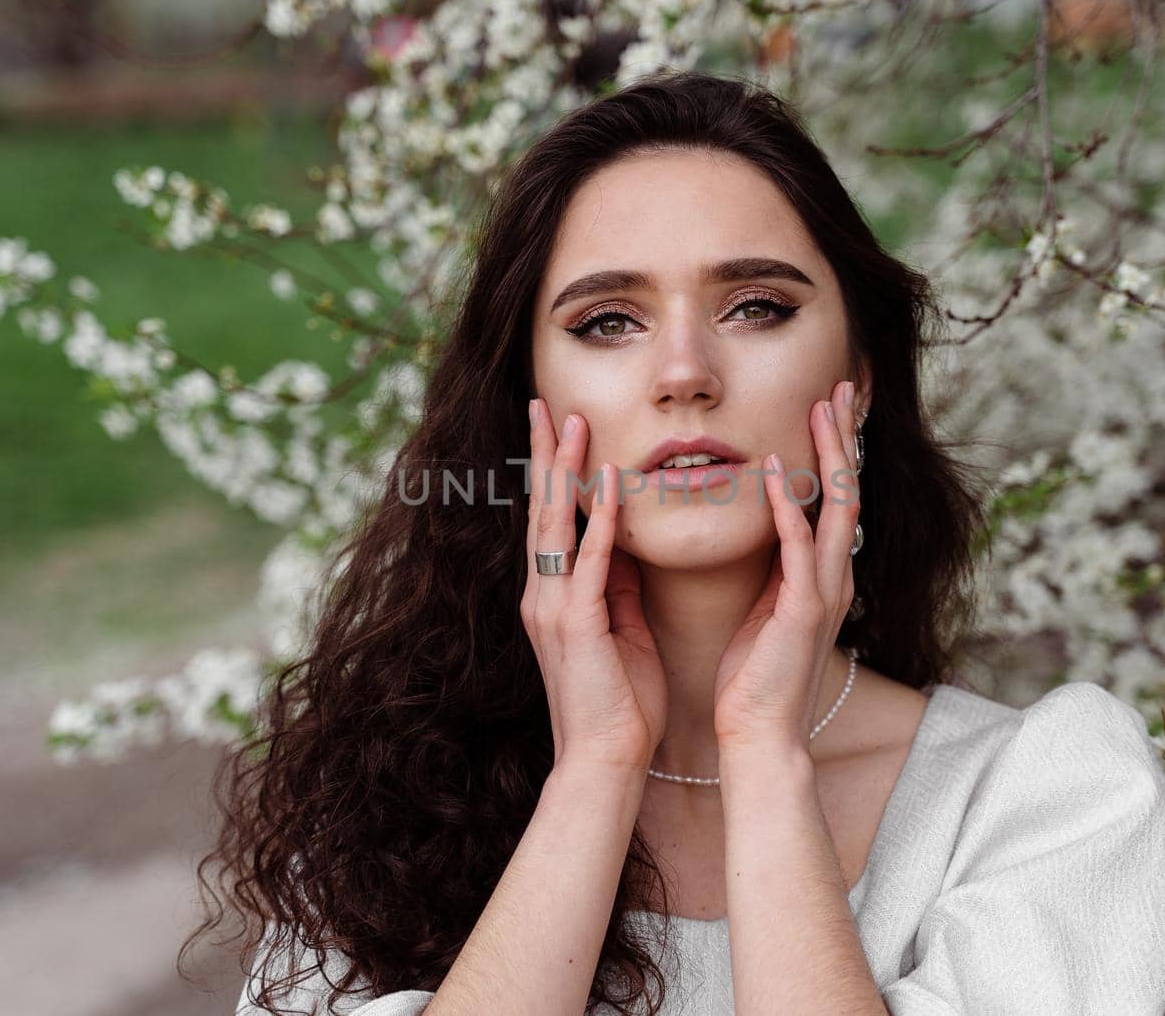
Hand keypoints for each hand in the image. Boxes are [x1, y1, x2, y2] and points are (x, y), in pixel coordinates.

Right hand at [521, 398, 668, 773]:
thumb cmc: (619, 702)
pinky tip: (606, 489)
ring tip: (573, 425)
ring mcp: (554, 610)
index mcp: (555, 598)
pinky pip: (587, 565)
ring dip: (565, 474)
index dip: (554, 472)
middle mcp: (544, 597)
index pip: (552, 522)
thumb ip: (615, 584)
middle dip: (546, 455)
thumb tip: (623, 540)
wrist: (605, 761)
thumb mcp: (620, 629)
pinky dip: (596, 524)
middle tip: (548, 404)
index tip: (559, 426)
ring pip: (555, 527)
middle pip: (542, 511)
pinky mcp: (576, 627)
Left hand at [711, 380, 862, 749]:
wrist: (759, 734)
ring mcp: (823, 593)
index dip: (836, 451)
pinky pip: (799, 548)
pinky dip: (791, 507)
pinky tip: (780, 471)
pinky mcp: (804, 611)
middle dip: (845, 437)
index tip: (829, 406)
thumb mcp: (764, 610)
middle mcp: (832, 578)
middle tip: (843, 387)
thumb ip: (771, 571)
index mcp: (822, 577)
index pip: (836, 500)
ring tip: (822, 407)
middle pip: (849, 491)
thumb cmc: (754, 678)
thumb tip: (761, 529)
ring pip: (838, 509)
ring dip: (830, 456)